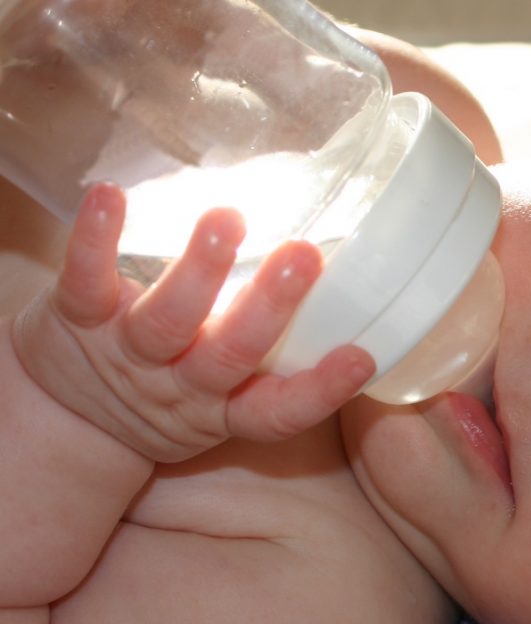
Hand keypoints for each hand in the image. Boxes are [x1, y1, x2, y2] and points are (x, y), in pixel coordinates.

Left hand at [11, 183, 375, 462]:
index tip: (361, 357)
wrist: (64, 416)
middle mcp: (182, 387)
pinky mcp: (76, 319)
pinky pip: (84, 280)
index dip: (319, 390)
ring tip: (227, 220)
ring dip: (199, 269)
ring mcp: (128, 354)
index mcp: (227, 408)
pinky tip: (110, 195)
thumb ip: (274, 348)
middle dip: (268, 307)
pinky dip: (96, 238)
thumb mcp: (224, 395)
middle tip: (304, 256)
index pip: (279, 411)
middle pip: (229, 356)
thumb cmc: (172, 389)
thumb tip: (349, 271)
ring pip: (165, 321)